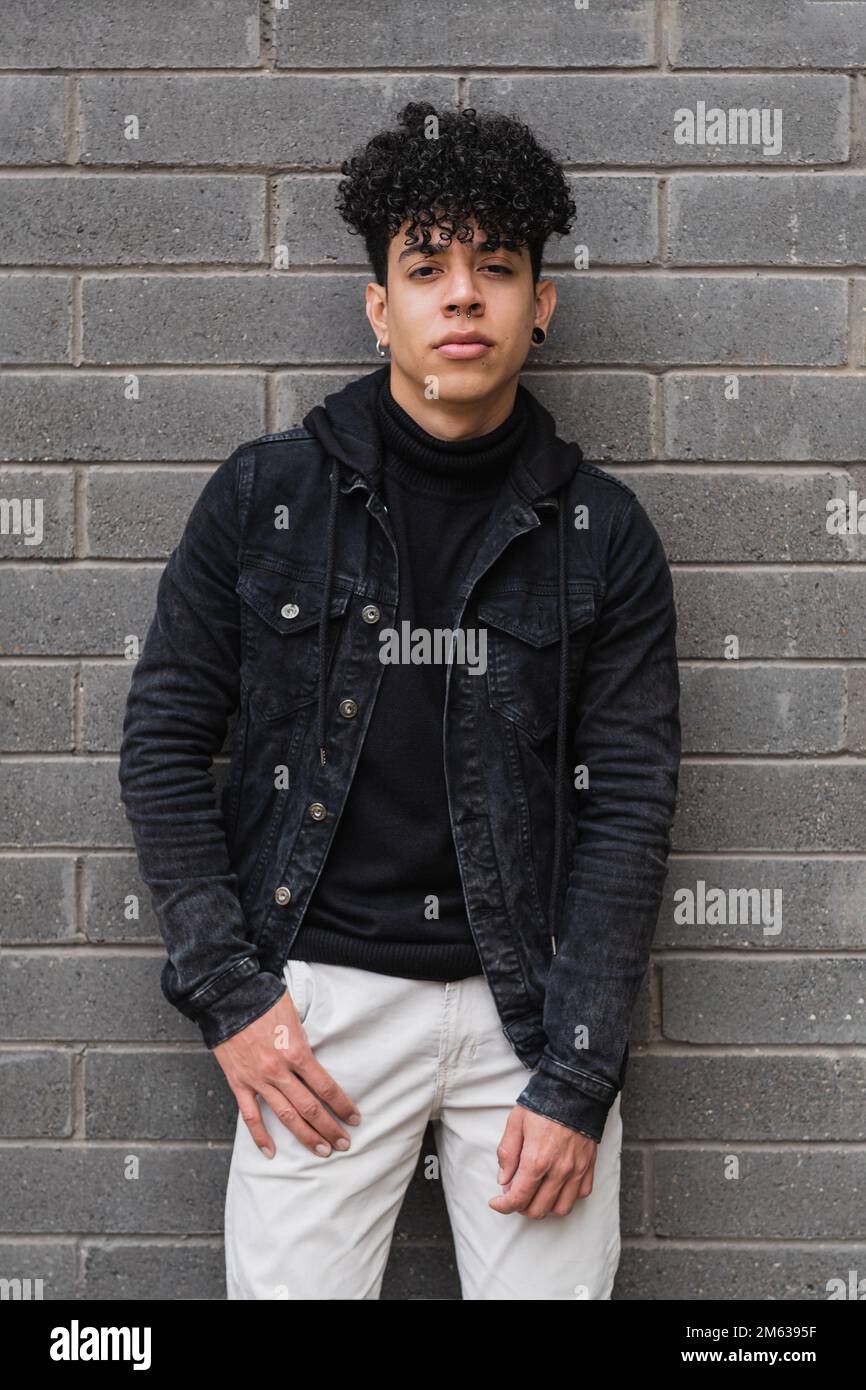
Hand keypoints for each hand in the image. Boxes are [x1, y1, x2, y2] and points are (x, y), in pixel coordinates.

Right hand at [213, 991, 361, 1159]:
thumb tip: (316, 1060)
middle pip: (310, 1108)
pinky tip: (271, 1153)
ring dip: (306, 1136)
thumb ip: (305, 1042)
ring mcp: (258, 1080)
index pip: (326, 1087)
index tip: (354, 1119)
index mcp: (297, 1052)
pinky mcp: (238, 1084)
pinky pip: (250, 1116)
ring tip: (322, 1151)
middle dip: (329, 1128)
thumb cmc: (265, 1001)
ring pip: (286, 1116)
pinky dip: (260, 1136)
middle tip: (343, 1144)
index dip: (342, 1106)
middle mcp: (279, 1071)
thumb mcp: (295, 1017)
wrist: (228, 998)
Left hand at [489, 1104, 597, 1217]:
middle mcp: (558, 1170)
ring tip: (536, 1193)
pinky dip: (567, 1196)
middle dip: (522, 1207)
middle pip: (538, 1209)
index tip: (497, 1202)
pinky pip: (581, 1194)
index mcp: (536, 1160)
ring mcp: (576, 1170)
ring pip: (561, 1208)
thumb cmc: (544, 1104)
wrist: (575, 1089)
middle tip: (515, 1194)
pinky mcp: (589, 1166)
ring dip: (545, 1206)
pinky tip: (557, 1184)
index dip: (503, 1206)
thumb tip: (503, 1180)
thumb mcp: (516, 1122)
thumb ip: (507, 1153)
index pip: (518, 1198)